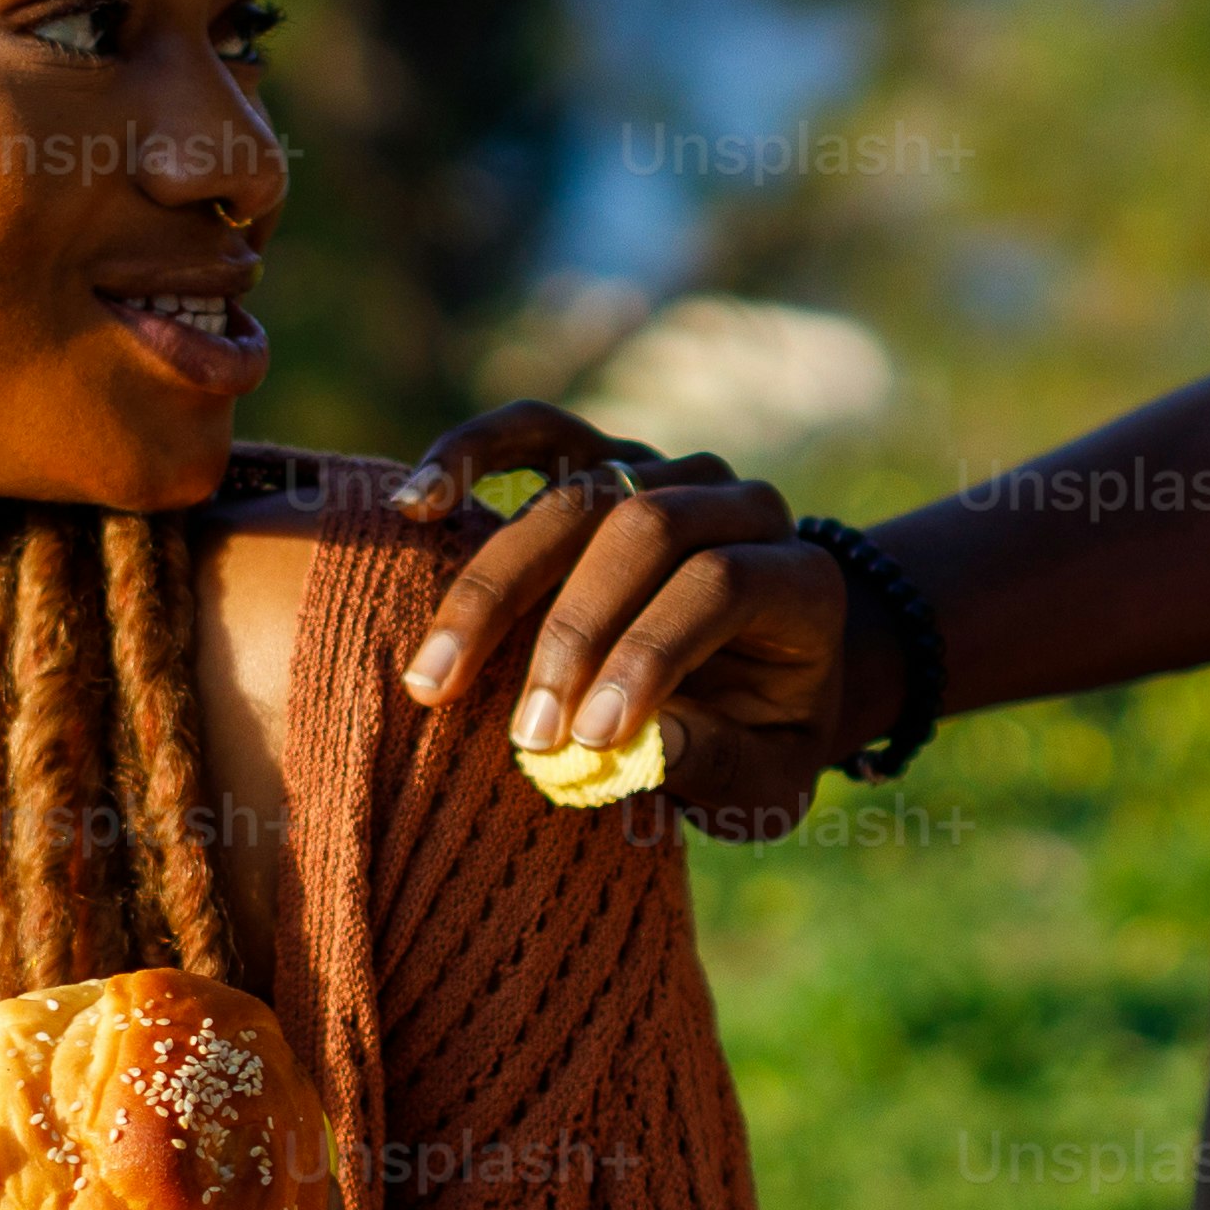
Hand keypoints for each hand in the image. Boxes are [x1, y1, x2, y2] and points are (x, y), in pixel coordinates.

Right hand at [386, 404, 878, 844]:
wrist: (765, 675)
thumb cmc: (760, 736)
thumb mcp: (766, 777)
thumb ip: (716, 762)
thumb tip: (635, 749)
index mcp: (798, 577)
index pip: (718, 587)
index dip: (648, 656)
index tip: (586, 739)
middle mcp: (739, 502)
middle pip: (642, 530)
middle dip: (569, 633)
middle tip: (522, 733)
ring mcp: (667, 469)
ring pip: (574, 495)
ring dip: (496, 590)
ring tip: (433, 679)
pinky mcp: (603, 457)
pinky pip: (533, 432)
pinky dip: (468, 457)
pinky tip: (411, 505)